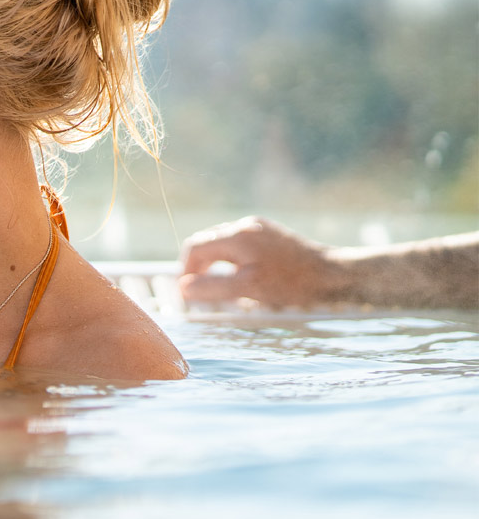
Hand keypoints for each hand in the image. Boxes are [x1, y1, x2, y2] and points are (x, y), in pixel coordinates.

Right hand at [178, 217, 342, 307]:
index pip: (195, 248)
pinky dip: (232, 261)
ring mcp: (259, 228)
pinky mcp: (271, 235)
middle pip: (206, 244)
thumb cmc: (293, 283)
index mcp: (236, 236)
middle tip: (200, 293)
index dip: (185, 271)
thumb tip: (184, 287)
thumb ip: (213, 287)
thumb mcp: (249, 288)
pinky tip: (242, 277)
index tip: (187, 293)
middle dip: (199, 268)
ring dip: (214, 265)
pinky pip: (239, 245)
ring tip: (220, 287)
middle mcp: (245, 226)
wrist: (334, 275)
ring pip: (222, 244)